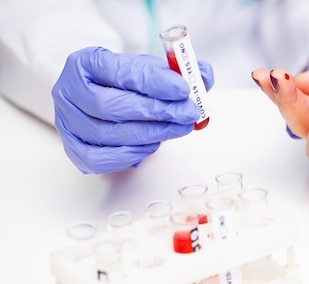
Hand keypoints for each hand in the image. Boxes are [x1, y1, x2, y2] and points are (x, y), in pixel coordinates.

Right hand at [52, 47, 213, 173]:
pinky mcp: (73, 149)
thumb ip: (176, 71)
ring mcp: (67, 122)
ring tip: (178, 128)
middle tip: (188, 113)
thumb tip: (204, 76)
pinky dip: (130, 154)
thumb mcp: (148, 68)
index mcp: (85, 63)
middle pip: (112, 107)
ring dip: (150, 134)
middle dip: (157, 112)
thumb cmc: (123, 82)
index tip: (183, 89)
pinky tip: (153, 145)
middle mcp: (69, 91)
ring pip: (108, 134)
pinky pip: (101, 159)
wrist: (96, 95)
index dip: (154, 82)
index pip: (119, 72)